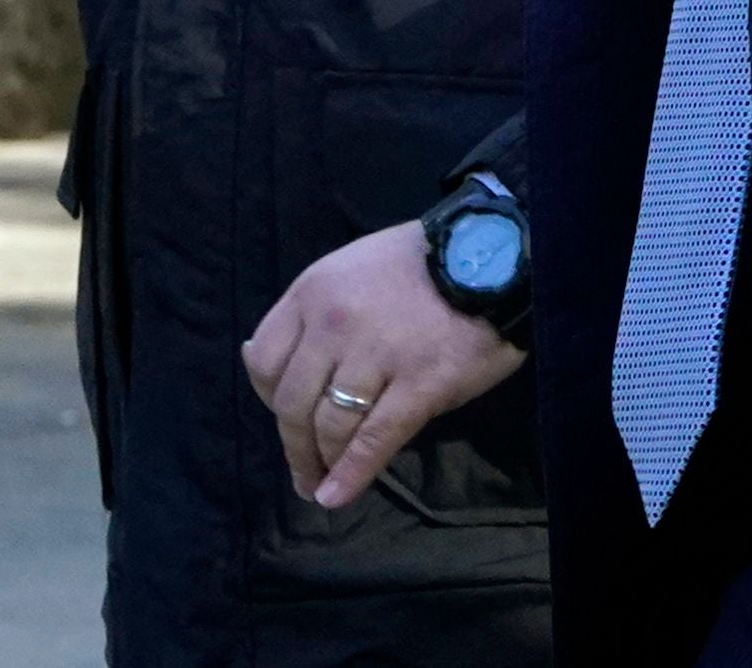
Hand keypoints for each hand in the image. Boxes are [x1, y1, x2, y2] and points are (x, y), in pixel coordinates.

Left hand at [240, 220, 519, 509]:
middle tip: (304, 470)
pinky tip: (338, 496)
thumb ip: (309, 312)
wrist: (499, 254)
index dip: (268, 399)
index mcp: (314, 291)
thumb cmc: (424, 263)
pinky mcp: (421, 382)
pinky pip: (375, 439)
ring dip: (321, 464)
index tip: (287, 417)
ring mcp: (378, 354)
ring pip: (330, 425)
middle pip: (291, 403)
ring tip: (323, 485)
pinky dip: (351, 475)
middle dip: (295, 446)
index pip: (263, 362)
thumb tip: (252, 358)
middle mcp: (335, 323)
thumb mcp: (351, 269)